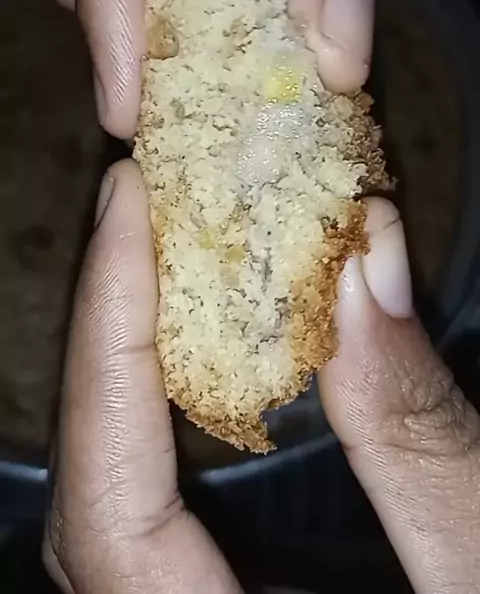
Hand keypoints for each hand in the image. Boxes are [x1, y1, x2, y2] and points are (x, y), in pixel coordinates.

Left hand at [44, 160, 479, 593]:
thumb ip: (422, 441)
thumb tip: (365, 263)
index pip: (111, 498)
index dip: (109, 333)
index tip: (127, 205)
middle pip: (98, 485)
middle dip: (112, 331)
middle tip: (141, 208)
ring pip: (120, 493)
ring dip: (133, 365)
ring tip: (160, 251)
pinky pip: (158, 508)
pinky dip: (168, 415)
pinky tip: (203, 346)